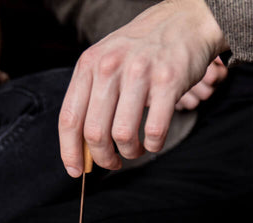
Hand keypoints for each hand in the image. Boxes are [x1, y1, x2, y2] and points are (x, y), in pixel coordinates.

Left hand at [58, 0, 227, 175]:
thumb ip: (91, 96)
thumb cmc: (141, 49)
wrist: (184, 21)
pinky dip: (153, 145)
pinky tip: (153, 142)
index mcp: (88, 65)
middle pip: (94, 132)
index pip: (69, 118)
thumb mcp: (106, 61)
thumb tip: (81, 147)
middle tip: (112, 162)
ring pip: (122, 135)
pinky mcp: (168, 81)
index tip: (75, 170)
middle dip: (102, 158)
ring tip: (134, 150)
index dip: (69, 151)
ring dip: (129, 152)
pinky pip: (154, 130)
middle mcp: (110, 67)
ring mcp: (139, 73)